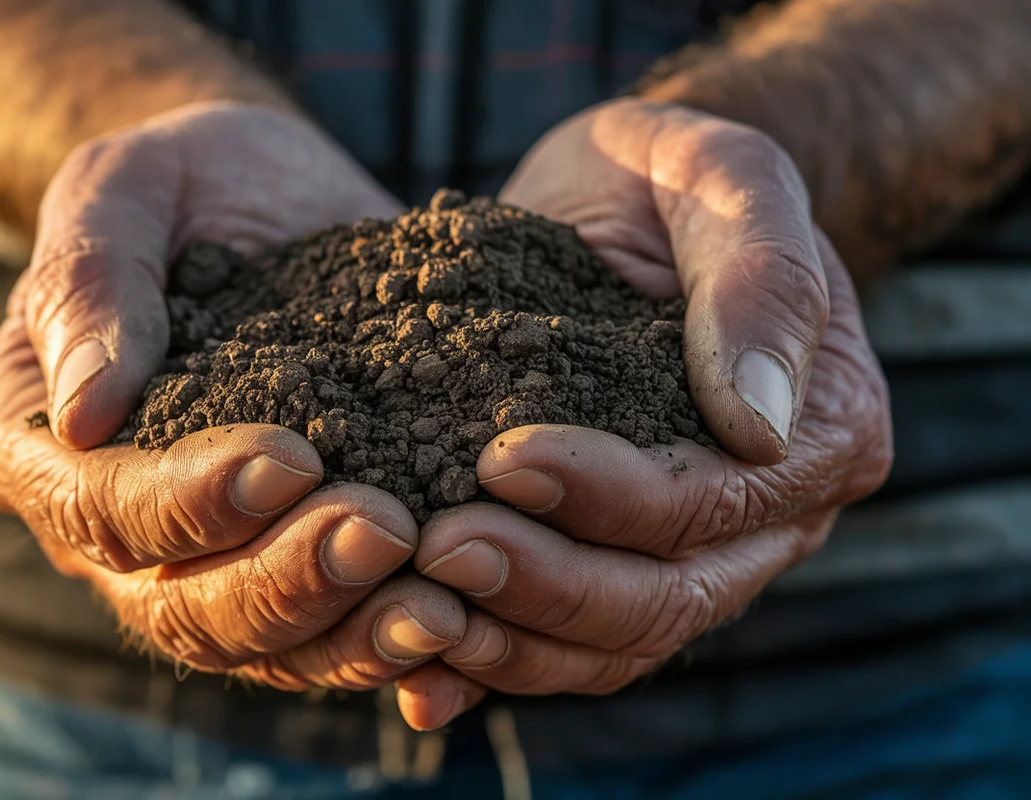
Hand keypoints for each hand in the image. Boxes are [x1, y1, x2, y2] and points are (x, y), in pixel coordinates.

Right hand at [0, 102, 465, 688]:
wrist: (268, 201)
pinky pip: (334, 635)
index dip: (192, 501)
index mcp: (41, 448)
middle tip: (385, 531)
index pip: (102, 508)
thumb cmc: (183, 185)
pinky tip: (463, 628)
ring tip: (441, 608)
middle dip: (286, 581)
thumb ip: (91, 282)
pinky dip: (393, 645)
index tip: (291, 460)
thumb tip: (83, 414)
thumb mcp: (124, 190)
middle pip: (183, 606)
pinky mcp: (296, 559)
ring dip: (352, 636)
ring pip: (265, 645)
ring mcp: (212, 558)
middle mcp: (116, 532)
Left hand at [394, 98, 891, 728]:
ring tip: (413, 609)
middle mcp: (766, 517)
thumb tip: (763, 426)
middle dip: (546, 584)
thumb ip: (761, 282)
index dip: (610, 497)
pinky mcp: (613, 557)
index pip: (711, 502)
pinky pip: (565, 641)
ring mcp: (692, 552)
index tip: (504, 456)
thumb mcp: (729, 178)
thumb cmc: (678, 179)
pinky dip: (493, 658)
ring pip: (609, 642)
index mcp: (818, 435)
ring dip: (510, 639)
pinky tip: (421, 673)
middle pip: (661, 598)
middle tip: (440, 548)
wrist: (627, 201)